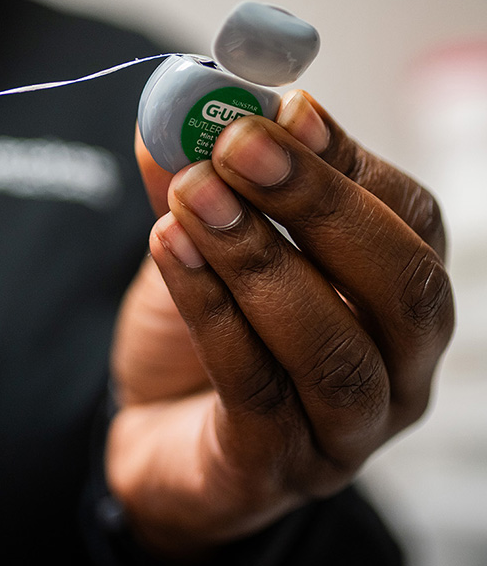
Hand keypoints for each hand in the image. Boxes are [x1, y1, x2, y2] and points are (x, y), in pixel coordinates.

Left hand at [107, 90, 453, 556]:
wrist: (157, 432)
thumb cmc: (202, 335)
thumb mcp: (205, 242)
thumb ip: (202, 175)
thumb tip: (180, 98)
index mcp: (393, 297)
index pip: (408, 217)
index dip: (345, 157)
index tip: (281, 108)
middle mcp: (395, 368)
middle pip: (401, 284)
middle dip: (317, 203)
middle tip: (237, 147)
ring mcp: (345, 431)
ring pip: (331, 346)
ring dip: (258, 258)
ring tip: (191, 197)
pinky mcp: (276, 467)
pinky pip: (256, 388)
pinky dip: (211, 310)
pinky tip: (167, 249)